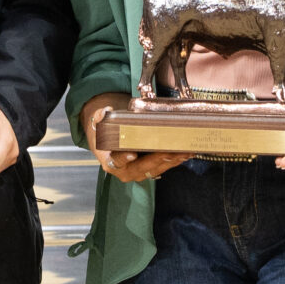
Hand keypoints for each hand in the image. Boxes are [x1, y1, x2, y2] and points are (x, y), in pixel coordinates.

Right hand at [78, 91, 192, 184]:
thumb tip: (106, 111)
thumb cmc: (106, 135)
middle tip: (170, 151)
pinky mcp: (151, 170)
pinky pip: (164, 167)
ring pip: (157, 169)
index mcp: (111, 162)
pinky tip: (186, 153)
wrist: (110, 145)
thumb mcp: (98, 125)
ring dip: (172, 161)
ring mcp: (139, 173)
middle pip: (143, 167)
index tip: (132, 154)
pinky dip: (175, 161)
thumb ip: (100, 117)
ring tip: (184, 151)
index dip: (124, 158)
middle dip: (158, 159)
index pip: (117, 161)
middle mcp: (126, 171)